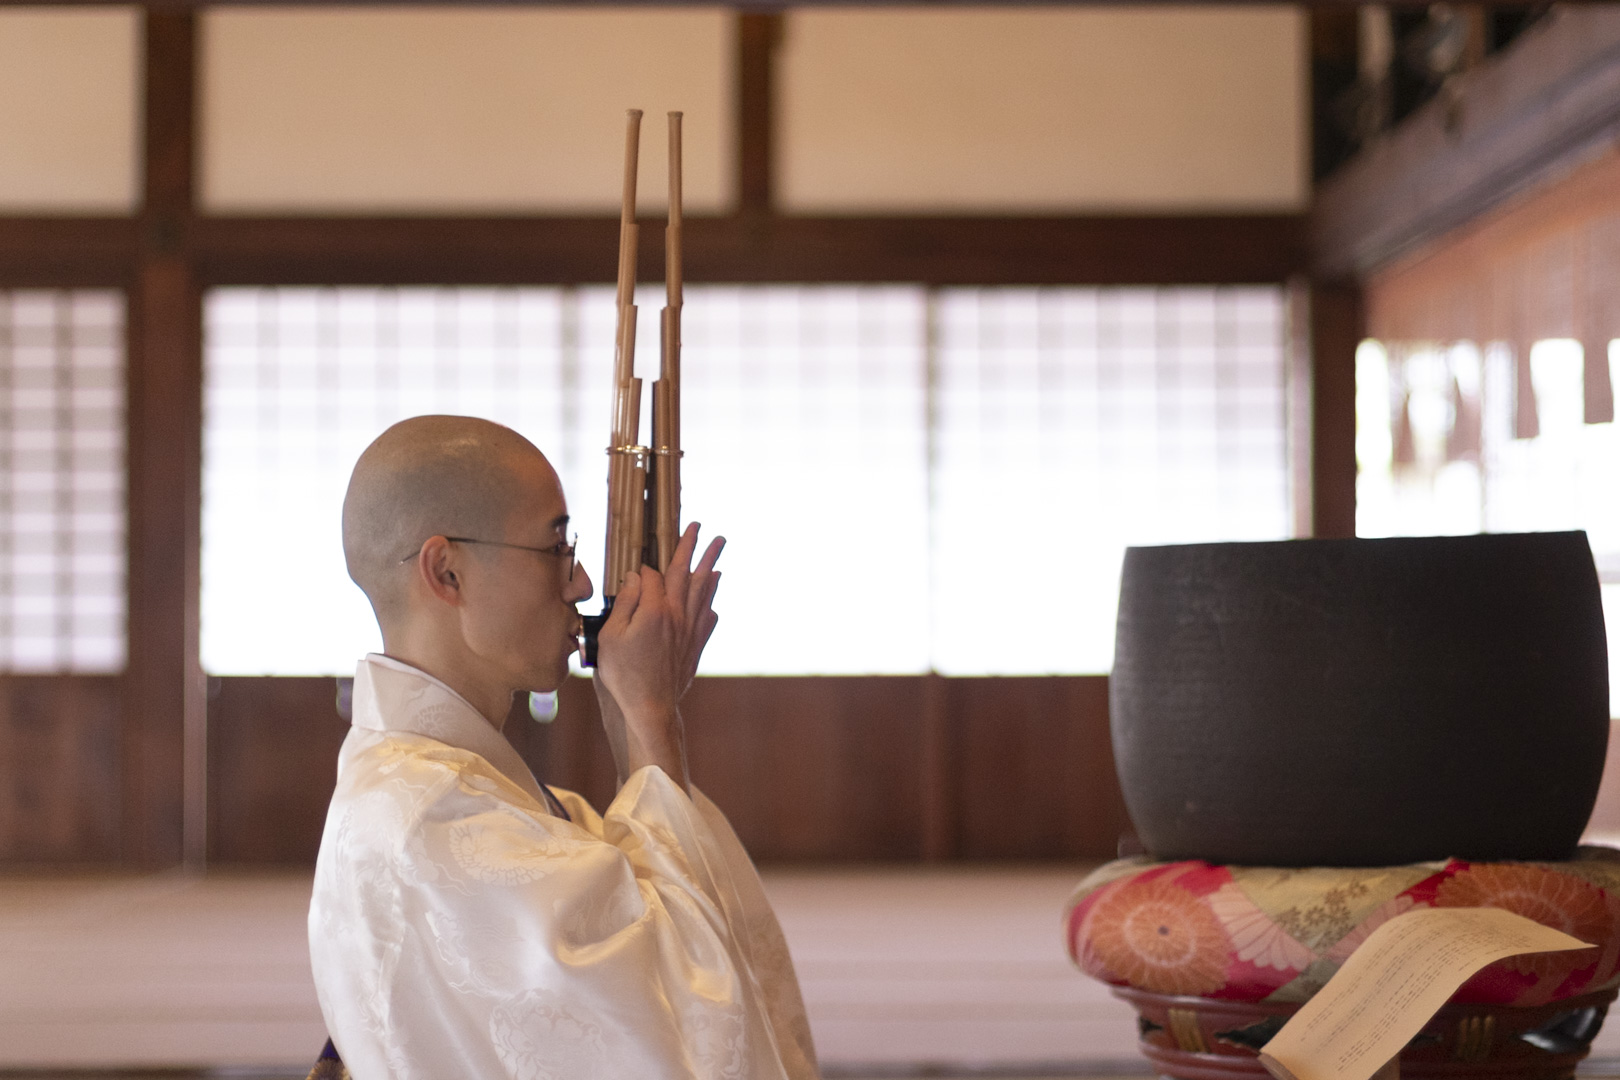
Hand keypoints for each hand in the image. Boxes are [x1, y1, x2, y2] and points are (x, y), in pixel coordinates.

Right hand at [595, 524, 723, 786]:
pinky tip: (713, 600)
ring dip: (709, 567)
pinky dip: (711, 604)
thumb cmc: (624, 674)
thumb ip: (625, 603)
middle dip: (691, 548)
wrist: (650, 707)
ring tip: (718, 550)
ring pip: (702, 592)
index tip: (636, 571)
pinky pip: (707, 619)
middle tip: (700, 526)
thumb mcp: (611, 636)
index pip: (653, 576)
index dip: (643, 571)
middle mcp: (677, 616)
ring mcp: (690, 631)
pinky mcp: (695, 647)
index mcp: (655, 610)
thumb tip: (636, 577)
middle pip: (686, 574)